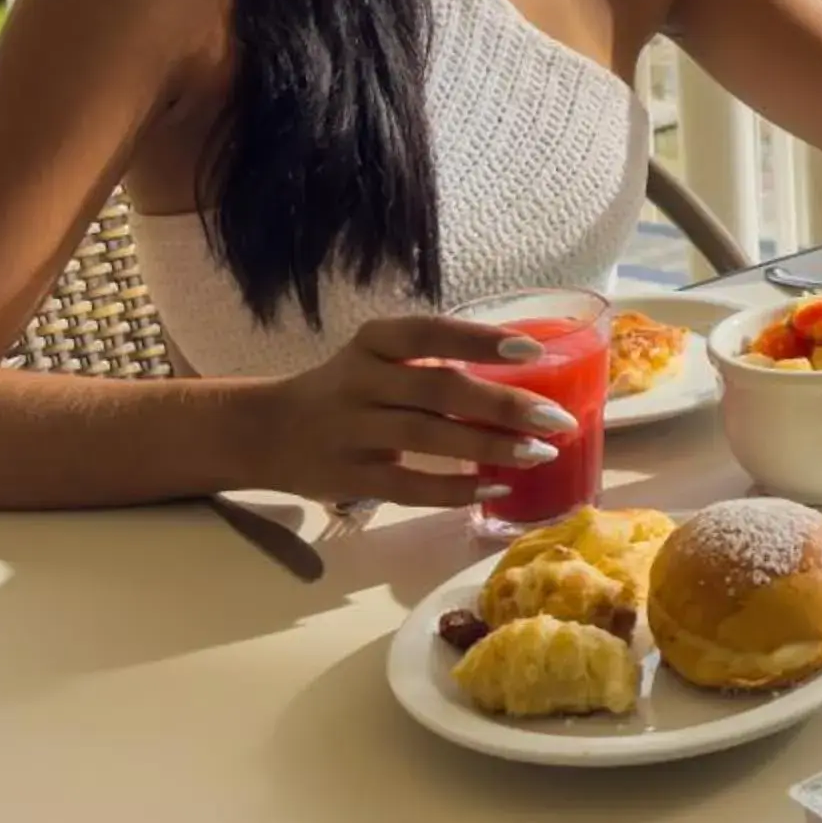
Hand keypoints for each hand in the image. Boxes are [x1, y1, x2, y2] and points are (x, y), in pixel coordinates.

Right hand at [233, 314, 580, 509]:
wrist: (265, 431)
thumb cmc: (347, 389)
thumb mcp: (378, 358)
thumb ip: (433, 361)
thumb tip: (525, 373)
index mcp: (372, 342)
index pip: (429, 332)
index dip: (480, 339)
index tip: (532, 348)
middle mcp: (360, 381)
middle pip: (439, 390)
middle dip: (503, 404)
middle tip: (555, 418)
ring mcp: (352, 431)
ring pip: (429, 438)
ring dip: (490, 447)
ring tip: (540, 453)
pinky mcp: (349, 477)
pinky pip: (411, 487)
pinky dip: (456, 490)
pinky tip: (496, 489)